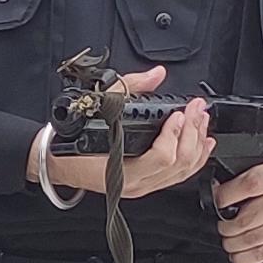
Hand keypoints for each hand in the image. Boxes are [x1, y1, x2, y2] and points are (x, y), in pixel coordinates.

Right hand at [42, 69, 215, 200]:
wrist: (59, 160)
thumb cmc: (74, 138)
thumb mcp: (99, 104)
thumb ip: (131, 87)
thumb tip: (156, 75)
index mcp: (120, 168)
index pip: (161, 157)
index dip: (175, 134)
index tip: (180, 113)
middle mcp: (134, 183)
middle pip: (178, 163)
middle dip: (193, 132)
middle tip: (197, 109)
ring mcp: (142, 187)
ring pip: (182, 172)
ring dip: (197, 145)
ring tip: (202, 122)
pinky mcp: (147, 185)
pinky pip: (177, 177)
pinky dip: (195, 160)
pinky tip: (203, 145)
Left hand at [213, 154, 262, 262]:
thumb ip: (250, 178)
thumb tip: (216, 192)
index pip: (250, 184)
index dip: (226, 196)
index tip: (218, 203)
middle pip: (248, 217)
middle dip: (227, 228)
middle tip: (223, 228)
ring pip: (253, 238)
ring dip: (233, 245)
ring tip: (229, 242)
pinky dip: (245, 258)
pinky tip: (240, 255)